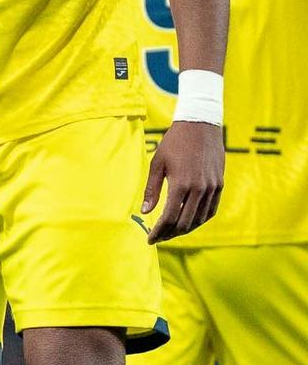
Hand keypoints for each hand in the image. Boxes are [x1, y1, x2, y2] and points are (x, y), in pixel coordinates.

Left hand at [141, 120, 224, 242]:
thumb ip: (152, 190)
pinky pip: (210, 210)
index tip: (150, 239)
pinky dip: (199, 220)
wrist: (201, 125)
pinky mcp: (219, 184)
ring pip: (199, 219)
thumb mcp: (157, 163)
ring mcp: (211, 188)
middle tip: (159, 237)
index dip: (159, 232)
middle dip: (170, 234)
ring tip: (171, 232)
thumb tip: (145, 212)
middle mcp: (199, 189)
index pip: (169, 218)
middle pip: (184, 223)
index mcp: (181, 184)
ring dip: (185, 229)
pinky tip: (189, 222)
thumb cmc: (174, 143)